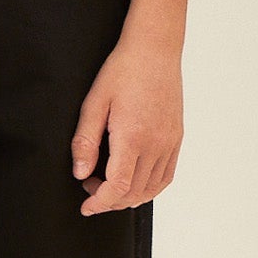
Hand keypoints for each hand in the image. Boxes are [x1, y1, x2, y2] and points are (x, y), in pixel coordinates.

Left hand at [70, 34, 182, 213]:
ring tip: (108, 184)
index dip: (100, 203)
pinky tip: (133, 182)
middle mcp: (156, 144)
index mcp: (133, 136)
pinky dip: (149, 188)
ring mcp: (170, 142)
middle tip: (90, 188)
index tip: (86, 206)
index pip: (118, 187)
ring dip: (128, 197)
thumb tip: (80, 173)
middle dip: (109, 200)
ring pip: (151, 188)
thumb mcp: (94, 102)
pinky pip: (166, 175)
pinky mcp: (177, 138)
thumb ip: (85, 141)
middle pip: (134, 192)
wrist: (154, 50)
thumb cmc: (123, 71)